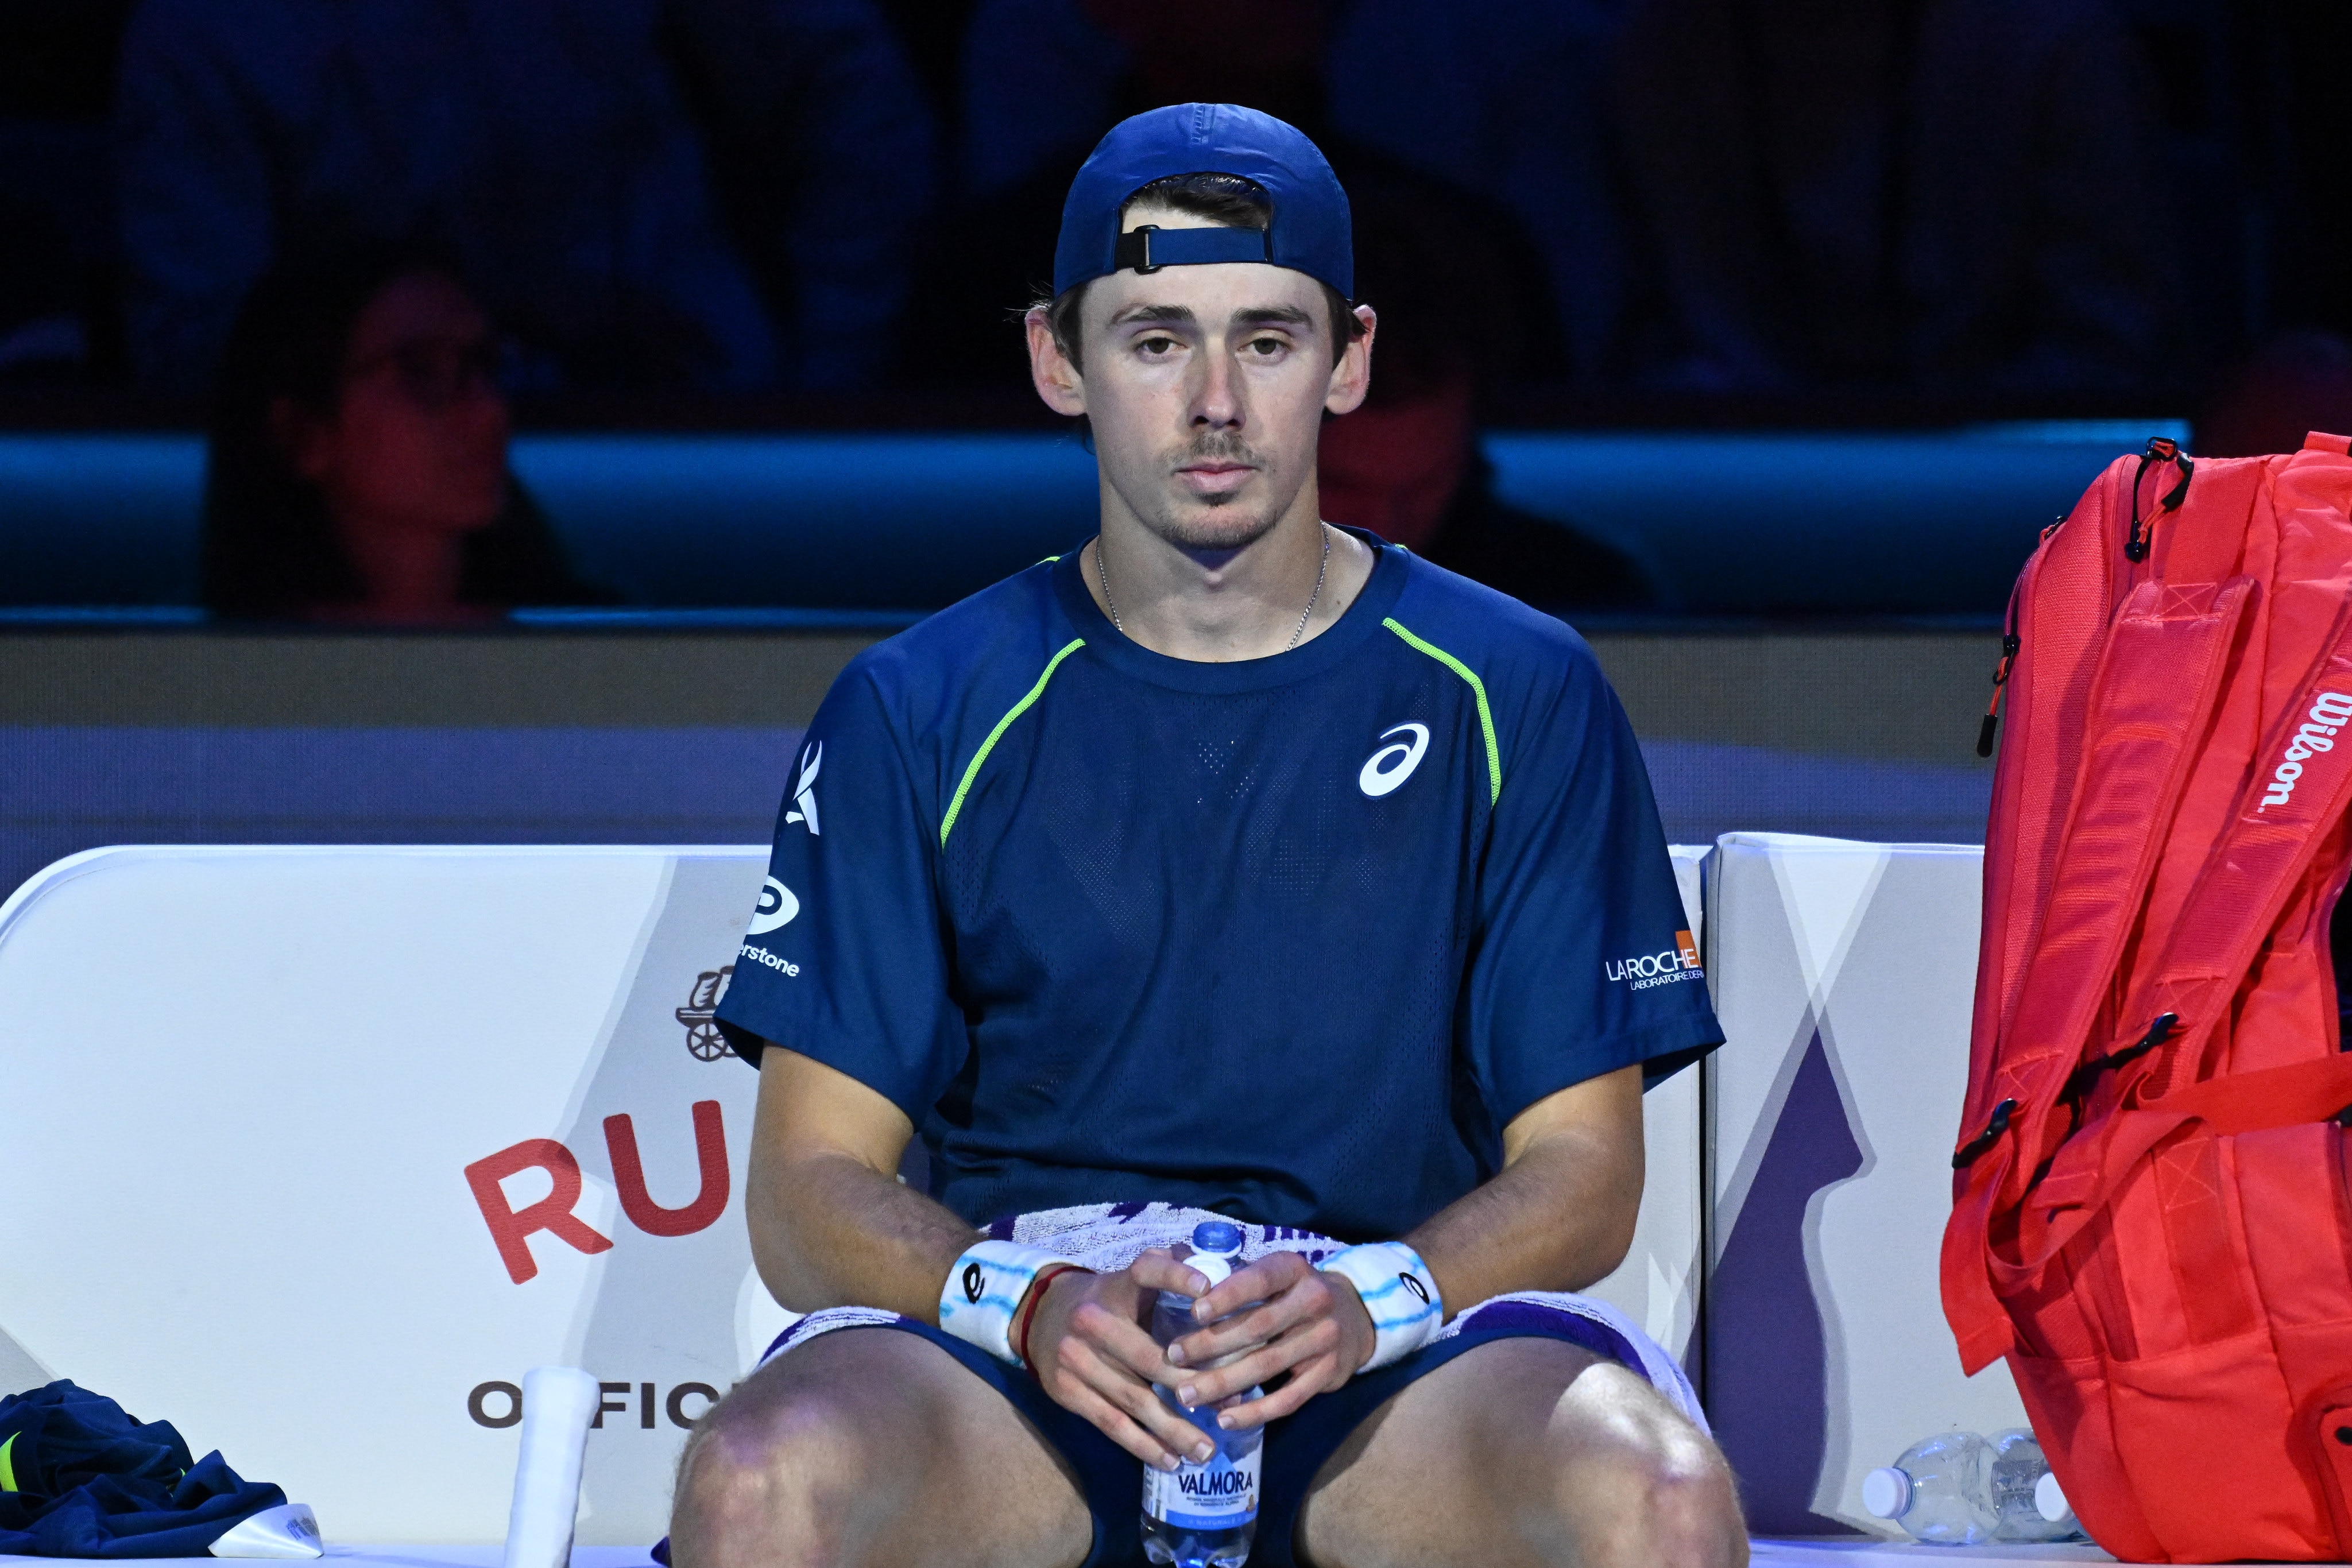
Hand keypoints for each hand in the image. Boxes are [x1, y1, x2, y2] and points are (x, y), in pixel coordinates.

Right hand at [1024, 1252, 1225, 1470]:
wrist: (1040, 1315)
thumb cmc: (1107, 1300)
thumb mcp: (1132, 1280)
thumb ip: (1176, 1273)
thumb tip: (1225, 1288)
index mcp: (1117, 1285)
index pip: (1147, 1269)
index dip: (1176, 1276)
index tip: (1209, 1289)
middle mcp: (1093, 1319)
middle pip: (1150, 1358)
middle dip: (1193, 1386)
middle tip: (1229, 1407)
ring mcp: (1076, 1358)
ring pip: (1134, 1400)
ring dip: (1174, 1430)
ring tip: (1206, 1452)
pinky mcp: (1066, 1390)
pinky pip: (1111, 1423)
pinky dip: (1143, 1445)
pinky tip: (1170, 1460)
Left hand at [1162, 1250, 1376, 1427]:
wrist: (1355, 1316)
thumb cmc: (1295, 1293)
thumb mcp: (1276, 1274)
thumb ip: (1238, 1278)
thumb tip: (1182, 1283)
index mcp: (1294, 1269)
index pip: (1259, 1280)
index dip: (1227, 1295)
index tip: (1193, 1312)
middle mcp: (1315, 1301)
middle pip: (1257, 1327)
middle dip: (1210, 1344)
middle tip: (1173, 1357)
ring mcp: (1325, 1340)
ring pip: (1266, 1365)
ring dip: (1222, 1383)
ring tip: (1186, 1394)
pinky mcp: (1329, 1374)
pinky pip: (1287, 1399)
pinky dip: (1254, 1412)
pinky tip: (1224, 1419)